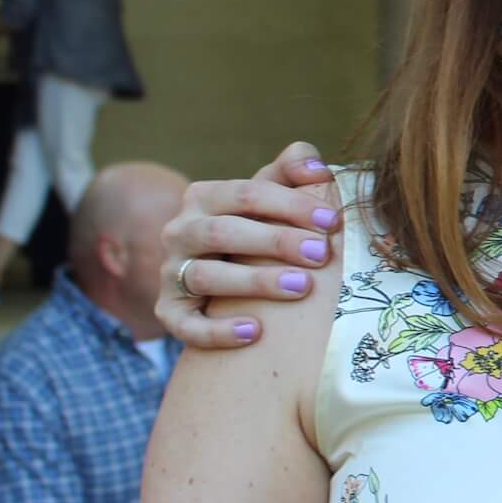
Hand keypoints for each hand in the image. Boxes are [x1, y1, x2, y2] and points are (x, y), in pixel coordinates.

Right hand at [157, 141, 339, 349]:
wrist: (218, 280)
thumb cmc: (256, 229)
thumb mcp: (269, 196)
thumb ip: (292, 171)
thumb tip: (317, 170)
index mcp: (203, 197)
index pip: (246, 194)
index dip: (291, 205)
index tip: (332, 220)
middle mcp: (180, 232)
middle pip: (223, 233)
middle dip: (276, 241)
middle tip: (321, 254)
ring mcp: (170, 273)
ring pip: (205, 276)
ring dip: (255, 281)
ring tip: (301, 286)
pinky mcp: (169, 312)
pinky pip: (185, 324)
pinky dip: (217, 330)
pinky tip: (254, 332)